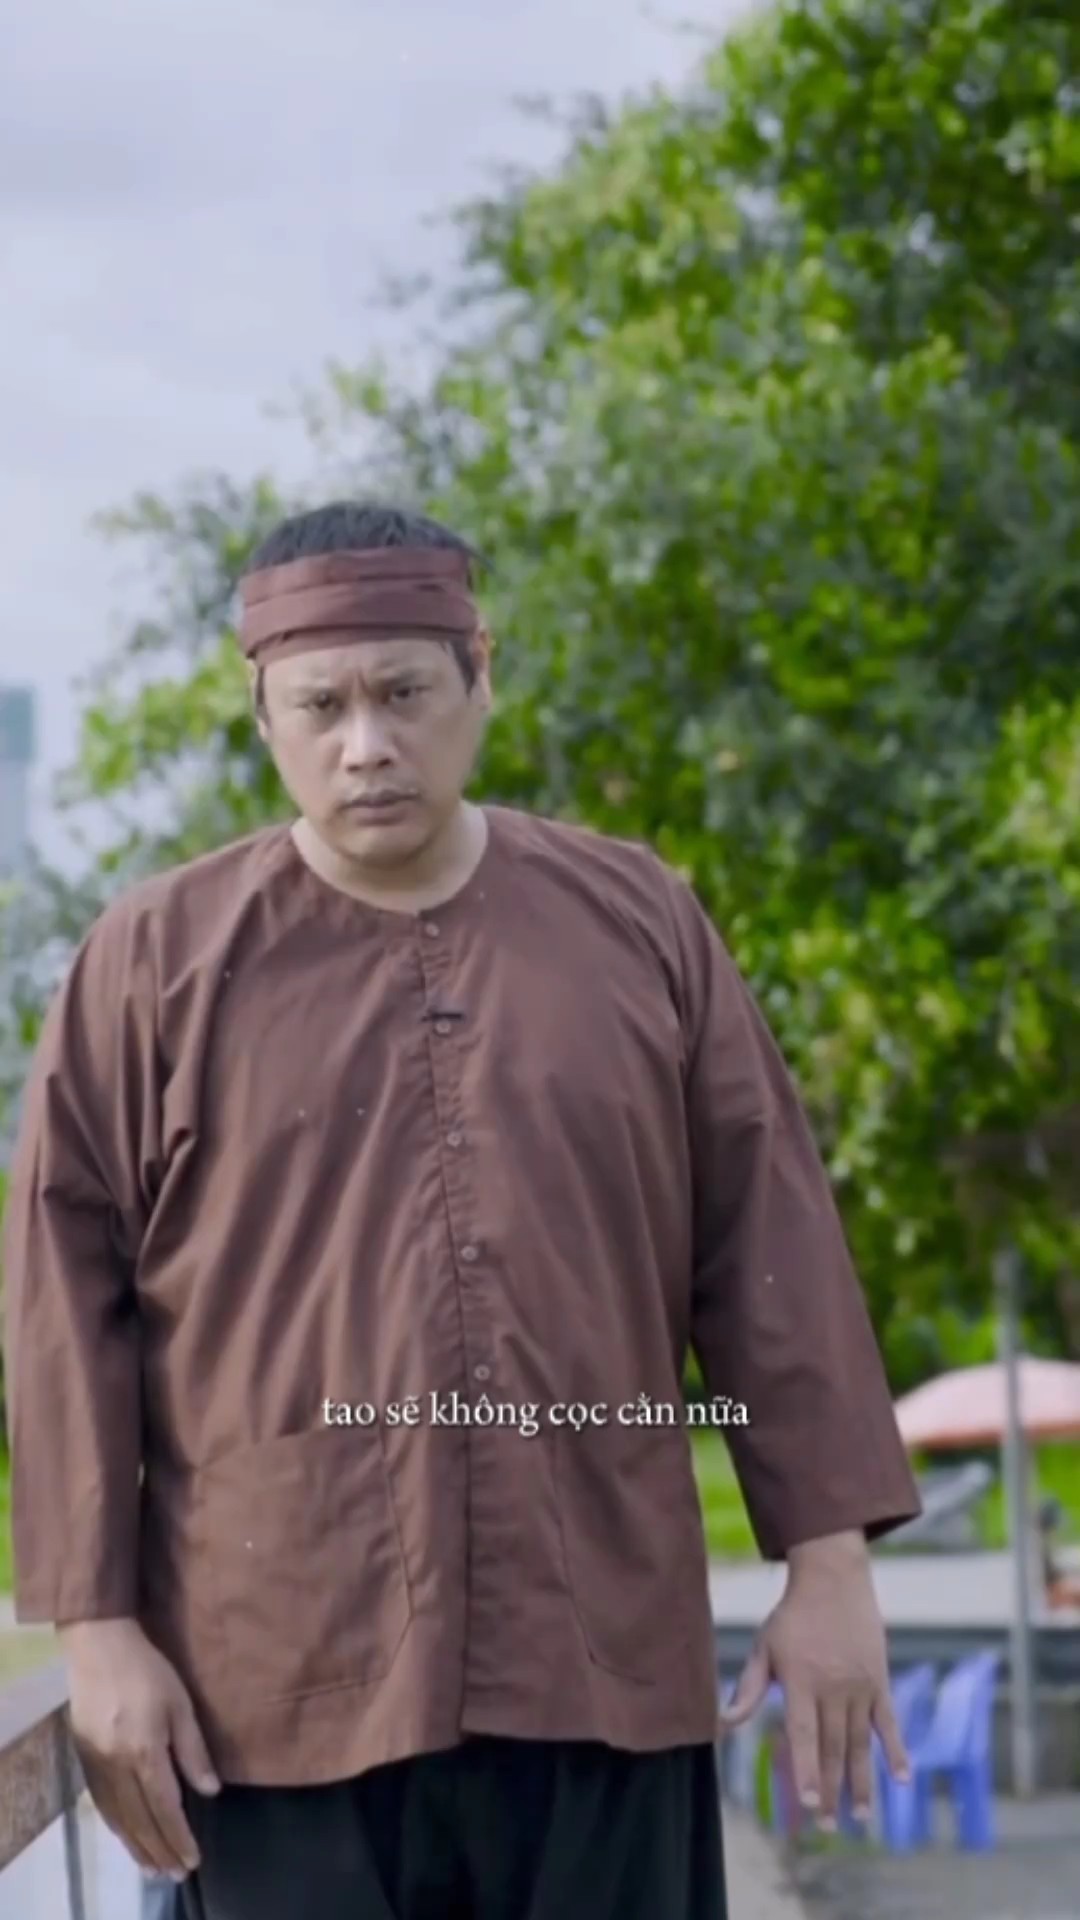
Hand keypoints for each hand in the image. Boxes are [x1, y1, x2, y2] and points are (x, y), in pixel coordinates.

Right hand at [59, 1618, 219, 1877]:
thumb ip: (193, 1751)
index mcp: (144, 1750)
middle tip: (177, 1874)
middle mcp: (117, 1765)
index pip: (164, 1807)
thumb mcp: (181, 1704)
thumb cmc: (149, 1670)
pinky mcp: (84, 1759)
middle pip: (140, 1820)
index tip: (193, 1859)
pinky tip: (128, 1837)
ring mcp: (96, 1764)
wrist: (99, 1647)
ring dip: (137, 1846)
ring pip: (118, 1818)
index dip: (179, 1837)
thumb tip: (209, 1791)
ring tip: (155, 1868)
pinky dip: (117, 1826)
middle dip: (160, 1851)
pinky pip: (102, 1804)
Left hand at [716, 1531, 909, 1826]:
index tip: (809, 1800)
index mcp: (800, 1680)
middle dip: (831, 1787)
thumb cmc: (792, 1616)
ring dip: (862, 1781)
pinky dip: (898, 1751)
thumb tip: (723, 1723)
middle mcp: (833, 1687)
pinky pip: (889, 1722)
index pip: (803, 1733)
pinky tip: (903, 1780)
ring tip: (862, 1816)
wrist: (833, 1579)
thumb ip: (748, 1688)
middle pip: (832, 1746)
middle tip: (829, 1825)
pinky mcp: (879, 1681)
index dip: (805, 1767)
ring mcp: (860, 1686)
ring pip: (861, 1742)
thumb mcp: (764, 1647)